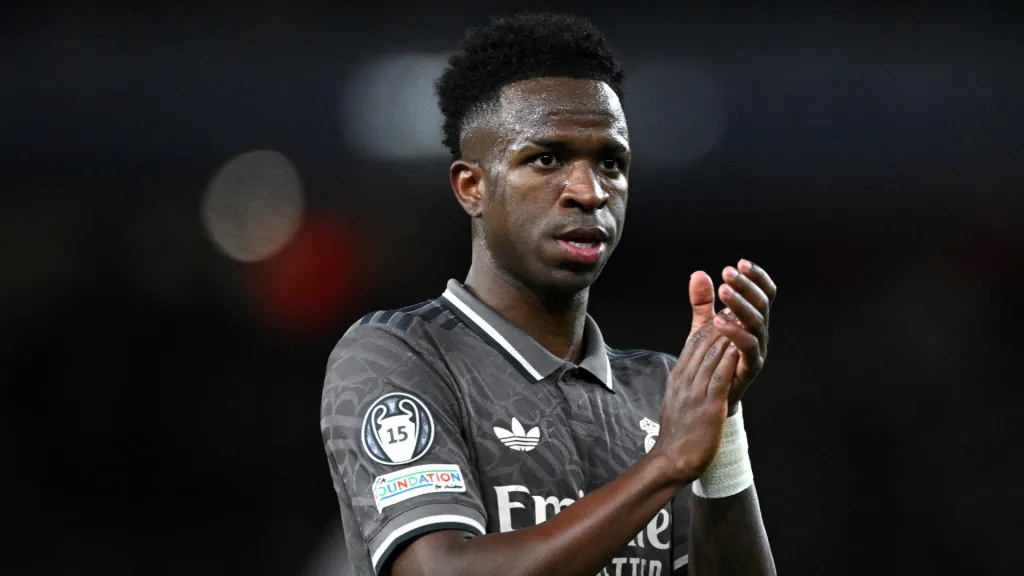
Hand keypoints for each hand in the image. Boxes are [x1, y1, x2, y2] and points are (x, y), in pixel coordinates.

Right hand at [654, 321, 740, 483]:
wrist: (673, 459)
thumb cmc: (680, 430)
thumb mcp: (680, 396)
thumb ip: (688, 375)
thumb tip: (695, 361)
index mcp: (679, 375)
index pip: (694, 341)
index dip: (711, 322)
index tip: (727, 308)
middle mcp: (685, 379)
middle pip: (703, 343)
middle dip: (722, 322)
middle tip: (738, 304)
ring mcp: (695, 392)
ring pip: (712, 357)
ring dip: (728, 336)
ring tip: (741, 318)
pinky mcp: (708, 407)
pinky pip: (718, 380)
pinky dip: (727, 362)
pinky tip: (737, 349)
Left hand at [688, 260, 776, 405]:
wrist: (708, 397)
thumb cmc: (711, 359)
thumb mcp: (703, 327)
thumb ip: (702, 303)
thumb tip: (698, 273)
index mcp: (752, 320)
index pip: (763, 293)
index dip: (756, 277)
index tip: (739, 262)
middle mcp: (760, 333)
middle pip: (761, 303)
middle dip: (746, 286)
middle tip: (728, 272)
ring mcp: (757, 350)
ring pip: (756, 322)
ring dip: (740, 304)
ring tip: (723, 290)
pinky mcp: (750, 368)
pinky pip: (748, 347)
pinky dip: (735, 332)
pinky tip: (718, 321)